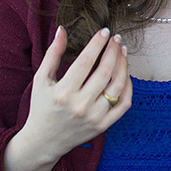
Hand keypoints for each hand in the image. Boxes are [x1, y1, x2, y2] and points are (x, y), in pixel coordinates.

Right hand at [4, 26, 130, 170]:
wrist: (43, 141)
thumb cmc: (42, 106)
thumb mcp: (41, 79)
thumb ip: (53, 53)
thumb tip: (63, 29)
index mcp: (63, 92)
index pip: (85, 62)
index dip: (97, 44)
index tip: (105, 31)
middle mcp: (80, 105)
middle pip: (105, 72)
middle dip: (113, 51)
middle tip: (116, 39)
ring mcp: (93, 117)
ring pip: (117, 86)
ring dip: (124, 65)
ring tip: (123, 51)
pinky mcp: (103, 125)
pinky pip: (124, 104)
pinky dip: (128, 87)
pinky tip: (125, 73)